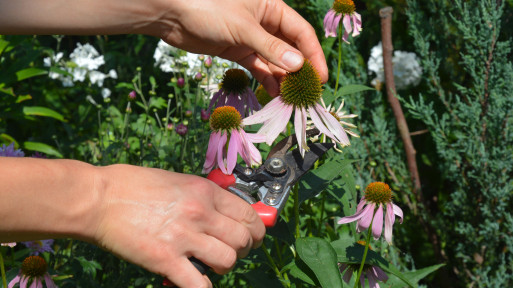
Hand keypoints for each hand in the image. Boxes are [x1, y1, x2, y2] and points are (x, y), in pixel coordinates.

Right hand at [93, 164, 264, 287]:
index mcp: (205, 191)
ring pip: (228, 261)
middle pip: (244, 240)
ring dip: (222, 267)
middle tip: (229, 252)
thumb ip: (203, 197)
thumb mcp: (177, 180)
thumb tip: (222, 212)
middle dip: (242, 250)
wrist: (99, 198)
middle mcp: (200, 212)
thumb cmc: (132, 186)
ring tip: (209, 265)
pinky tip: (194, 282)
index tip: (253, 237)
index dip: (256, 230)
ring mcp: (184, 237)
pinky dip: (201, 287)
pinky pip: (198, 285)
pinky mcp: (165, 260)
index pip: (248, 214)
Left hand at [145, 0, 327, 95]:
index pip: (301, 33)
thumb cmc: (208, 9)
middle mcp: (266, 22)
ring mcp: (252, 38)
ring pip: (274, 60)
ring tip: (291, 98)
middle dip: (299, 70)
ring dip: (283, 78)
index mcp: (272, 8)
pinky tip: (274, 93)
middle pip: (290, 48)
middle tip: (307, 93)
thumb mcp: (243, 28)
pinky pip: (258, 67)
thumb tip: (298, 66)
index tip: (320, 78)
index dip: (313, 55)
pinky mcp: (239, 50)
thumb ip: (270, 48)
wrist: (173, 16)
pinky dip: (266, 79)